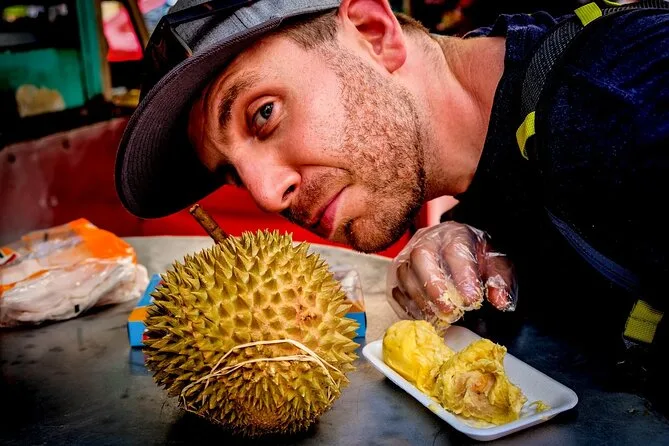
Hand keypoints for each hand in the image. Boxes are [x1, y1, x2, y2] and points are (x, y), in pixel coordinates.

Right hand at [386, 221, 516, 331]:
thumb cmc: (474, 258)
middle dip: (434, 286)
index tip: (472, 300)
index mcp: (454, 233)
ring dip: (422, 300)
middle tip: (450, 311)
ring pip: (405, 275)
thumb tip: (500, 302)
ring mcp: (406, 255)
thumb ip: (500, 281)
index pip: (456, 250)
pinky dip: (409, 306)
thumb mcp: (495, 265)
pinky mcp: (395, 273)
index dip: (463, 275)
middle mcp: (426, 240)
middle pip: (421, 257)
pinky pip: (396, 290)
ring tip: (440, 317)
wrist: (454, 248)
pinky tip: (426, 316)